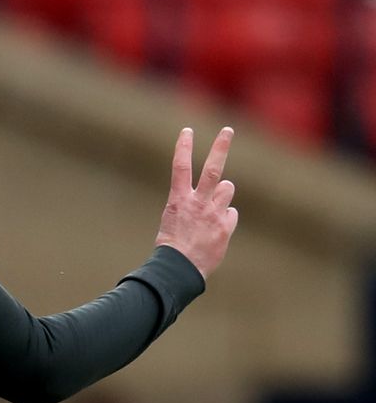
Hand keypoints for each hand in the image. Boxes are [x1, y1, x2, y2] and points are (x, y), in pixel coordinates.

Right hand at [155, 126, 238, 279]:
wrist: (178, 271)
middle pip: (212, 170)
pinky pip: (231, 214)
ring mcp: (213, 214)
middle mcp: (198, 204)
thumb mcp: (174, 221)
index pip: (180, 168)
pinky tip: (215, 232)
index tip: (187, 130)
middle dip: (220, 147)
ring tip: (212, 211)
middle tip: (228, 130)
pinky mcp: (225, 227)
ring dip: (223, 195)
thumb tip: (221, 191)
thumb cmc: (172, 249)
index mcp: (178, 201)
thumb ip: (194, 204)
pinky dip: (225, 220)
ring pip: (227, 189)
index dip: (183, 147)